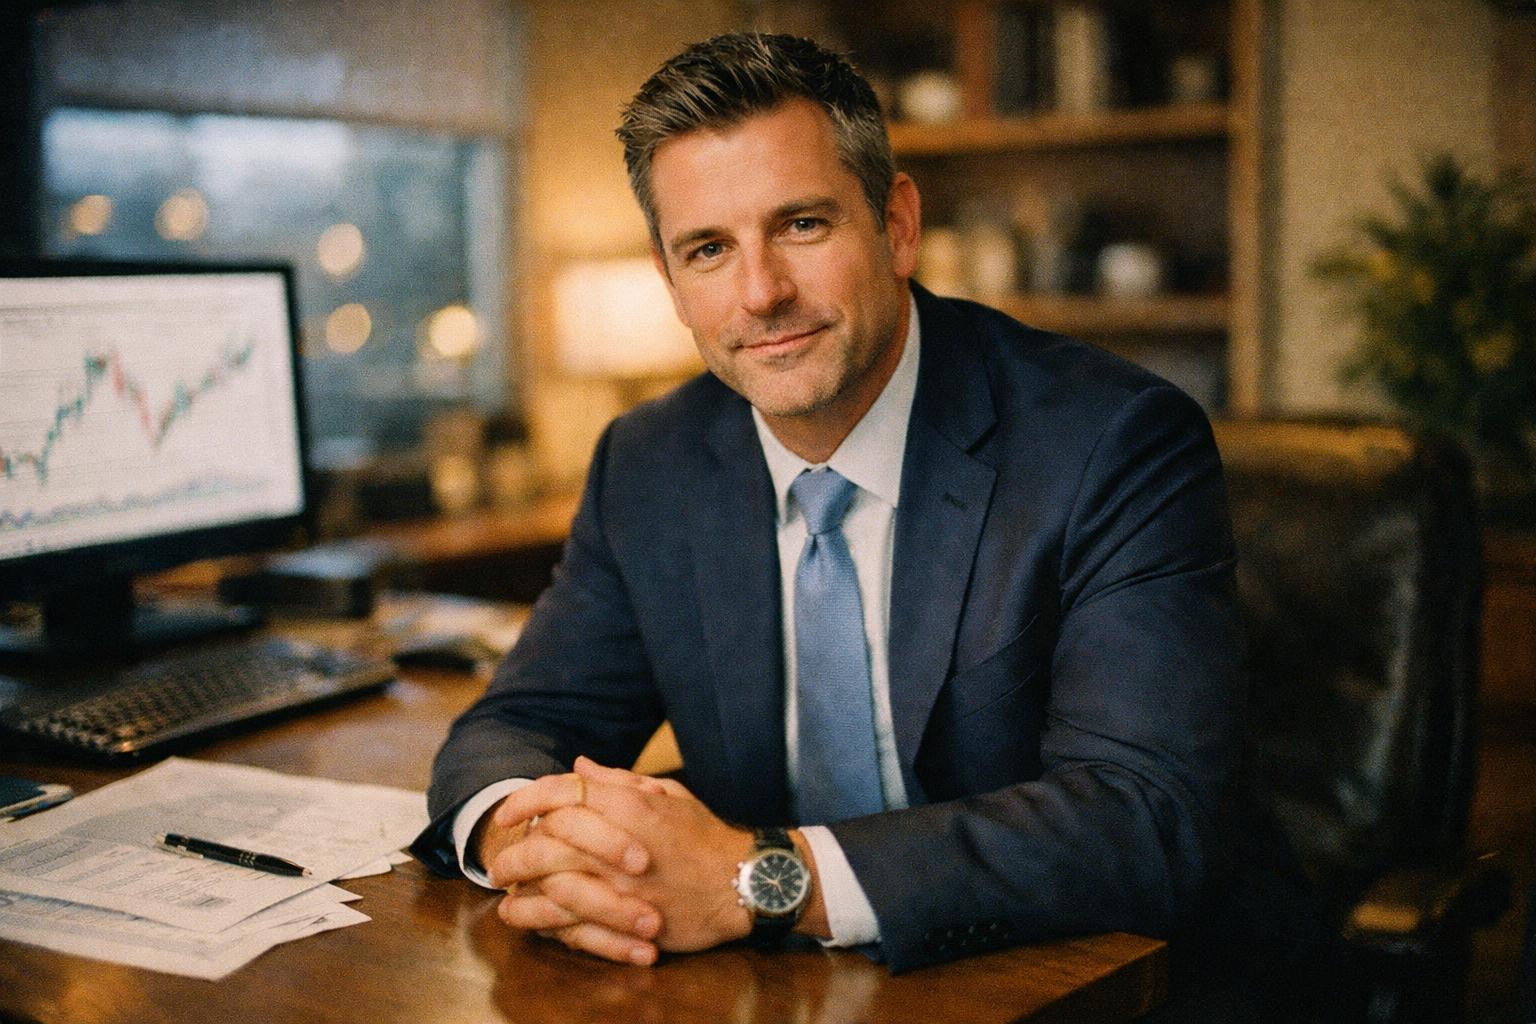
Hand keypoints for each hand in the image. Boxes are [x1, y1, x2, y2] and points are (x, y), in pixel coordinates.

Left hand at [491, 757, 758, 958]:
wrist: (744, 883)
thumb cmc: (706, 837)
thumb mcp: (668, 795)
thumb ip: (619, 780)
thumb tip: (579, 765)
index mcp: (631, 806)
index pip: (563, 791)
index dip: (527, 798)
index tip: (507, 811)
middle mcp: (620, 844)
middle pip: (547, 840)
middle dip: (513, 850)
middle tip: (499, 861)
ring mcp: (622, 885)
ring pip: (551, 885)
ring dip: (521, 890)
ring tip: (506, 894)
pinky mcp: (627, 922)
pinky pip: (570, 924)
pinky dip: (542, 922)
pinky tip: (527, 919)